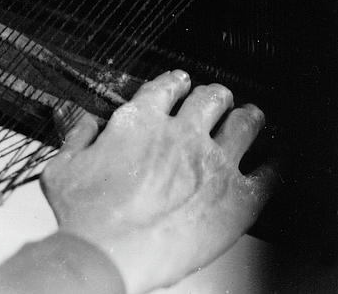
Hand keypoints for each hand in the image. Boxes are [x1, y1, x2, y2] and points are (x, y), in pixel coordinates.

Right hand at [41, 70, 277, 293]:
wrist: (105, 255)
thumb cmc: (83, 216)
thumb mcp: (61, 166)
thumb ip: (75, 136)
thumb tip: (82, 120)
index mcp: (140, 121)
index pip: (167, 86)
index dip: (176, 83)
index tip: (181, 85)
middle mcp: (180, 134)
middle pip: (212, 97)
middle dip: (216, 97)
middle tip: (218, 101)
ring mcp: (212, 163)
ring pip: (246, 123)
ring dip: (248, 118)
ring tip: (251, 119)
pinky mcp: (237, 197)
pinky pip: (272, 172)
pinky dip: (276, 162)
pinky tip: (275, 162)